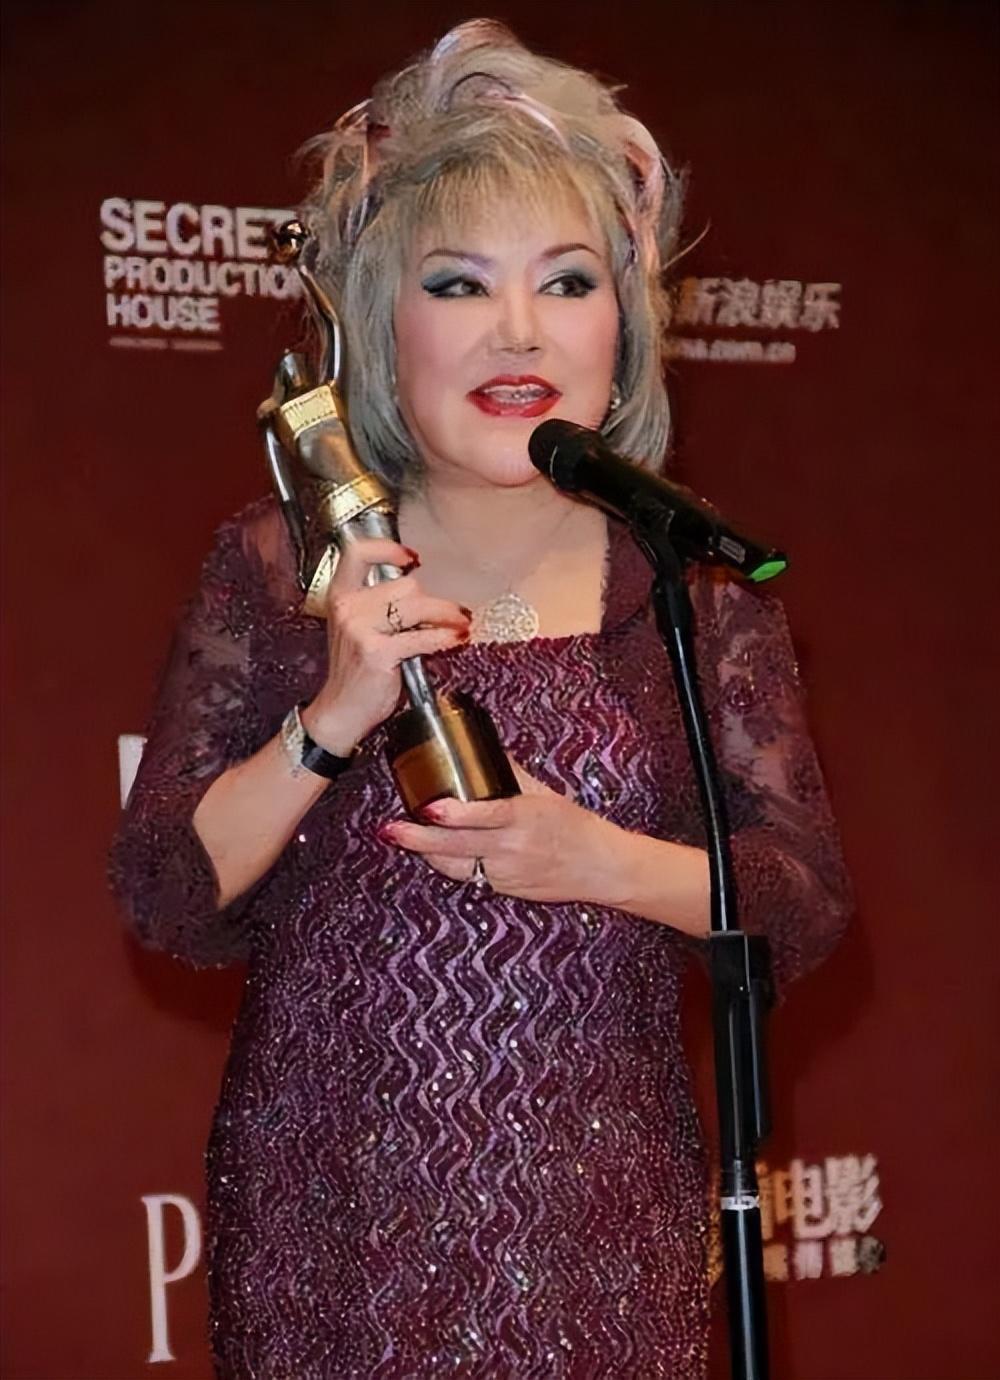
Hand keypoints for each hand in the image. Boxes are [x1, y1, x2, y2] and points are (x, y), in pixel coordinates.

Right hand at [302, 538, 469, 754]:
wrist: (340, 710)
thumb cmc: (357, 671)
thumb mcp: (361, 629)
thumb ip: (382, 606)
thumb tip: (426, 593)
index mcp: (340, 595)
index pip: (357, 553)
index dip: (387, 549)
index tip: (412, 557)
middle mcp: (347, 608)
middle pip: (404, 586)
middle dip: (433, 601)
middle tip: (453, 613)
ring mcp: (359, 629)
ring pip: (416, 606)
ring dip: (446, 614)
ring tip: (463, 622)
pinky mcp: (376, 653)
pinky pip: (421, 637)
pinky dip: (444, 637)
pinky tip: (457, 638)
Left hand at [378, 761, 631, 905]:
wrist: (600, 867)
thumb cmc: (575, 827)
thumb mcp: (545, 794)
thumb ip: (512, 775)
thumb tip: (485, 752)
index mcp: (524, 819)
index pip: (485, 817)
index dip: (454, 814)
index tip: (429, 807)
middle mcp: (511, 849)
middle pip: (457, 847)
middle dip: (419, 840)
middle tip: (390, 829)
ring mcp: (505, 873)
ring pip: (456, 866)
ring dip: (426, 853)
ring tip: (400, 837)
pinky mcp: (503, 890)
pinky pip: (469, 876)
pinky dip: (450, 863)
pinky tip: (431, 853)